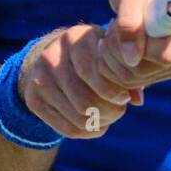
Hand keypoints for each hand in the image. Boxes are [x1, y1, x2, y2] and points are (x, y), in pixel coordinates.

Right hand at [17, 23, 139, 139]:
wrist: (53, 60)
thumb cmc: (93, 57)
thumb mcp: (108, 56)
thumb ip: (126, 73)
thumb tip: (137, 100)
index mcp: (75, 38)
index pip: (92, 71)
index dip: (112, 91)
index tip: (124, 99)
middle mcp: (52, 56)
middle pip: (84, 100)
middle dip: (109, 111)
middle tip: (119, 111)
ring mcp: (38, 78)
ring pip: (77, 116)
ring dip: (99, 123)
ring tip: (108, 117)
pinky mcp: (33, 99)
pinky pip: (65, 128)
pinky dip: (86, 132)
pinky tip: (95, 125)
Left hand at [98, 0, 170, 91]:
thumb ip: (129, 20)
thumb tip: (132, 58)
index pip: (165, 54)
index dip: (138, 46)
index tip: (120, 25)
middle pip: (151, 70)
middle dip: (121, 54)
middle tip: (110, 30)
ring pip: (140, 78)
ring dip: (116, 60)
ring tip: (114, 34)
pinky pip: (138, 80)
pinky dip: (121, 66)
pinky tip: (121, 45)